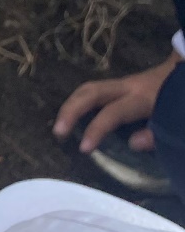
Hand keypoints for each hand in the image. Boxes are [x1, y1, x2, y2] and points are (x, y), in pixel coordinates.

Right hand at [54, 55, 177, 152]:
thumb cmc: (181, 97)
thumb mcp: (175, 117)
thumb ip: (156, 133)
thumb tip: (132, 144)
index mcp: (141, 97)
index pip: (112, 113)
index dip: (96, 129)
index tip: (84, 148)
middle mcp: (128, 87)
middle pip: (90, 92)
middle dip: (71, 110)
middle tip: (58, 131)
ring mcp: (124, 83)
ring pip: (89, 88)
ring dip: (71, 105)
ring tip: (61, 124)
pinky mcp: (124, 85)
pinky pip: (96, 90)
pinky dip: (81, 102)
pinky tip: (76, 116)